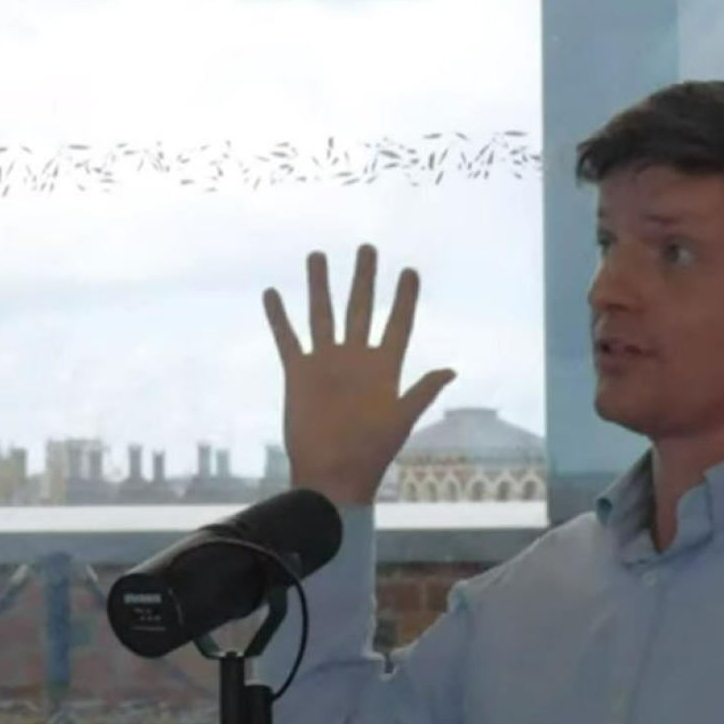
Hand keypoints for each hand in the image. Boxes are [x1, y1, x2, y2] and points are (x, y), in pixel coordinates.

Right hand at [262, 244, 456, 504]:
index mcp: (384, 367)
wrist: (332, 475)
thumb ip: (422, 391)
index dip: (405, 297)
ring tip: (317, 256)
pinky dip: (280, 317)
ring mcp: (327, 364)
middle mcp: (356, 359)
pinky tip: (272, 293)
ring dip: (319, 286)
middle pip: (360, 308)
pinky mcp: (300, 374)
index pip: (398, 323)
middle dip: (363, 278)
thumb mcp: (401, 419)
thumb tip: (451, 370)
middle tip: (366, 248)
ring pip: (322, 315)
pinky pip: (288, 339)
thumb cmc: (372, 452)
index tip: (409, 270)